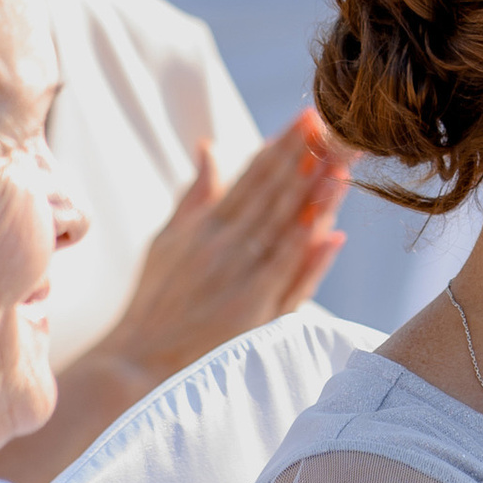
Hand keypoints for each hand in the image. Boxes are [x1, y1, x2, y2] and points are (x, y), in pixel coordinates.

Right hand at [105, 111, 352, 389]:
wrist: (138, 364)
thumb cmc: (155, 302)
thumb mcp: (167, 240)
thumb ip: (196, 195)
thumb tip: (210, 148)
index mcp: (206, 225)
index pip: (252, 177)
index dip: (283, 146)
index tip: (309, 118)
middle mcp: (225, 245)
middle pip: (275, 194)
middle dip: (308, 157)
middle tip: (339, 125)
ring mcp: (240, 277)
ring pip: (286, 228)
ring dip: (317, 196)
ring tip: (343, 164)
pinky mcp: (252, 310)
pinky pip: (285, 276)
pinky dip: (308, 254)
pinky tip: (332, 231)